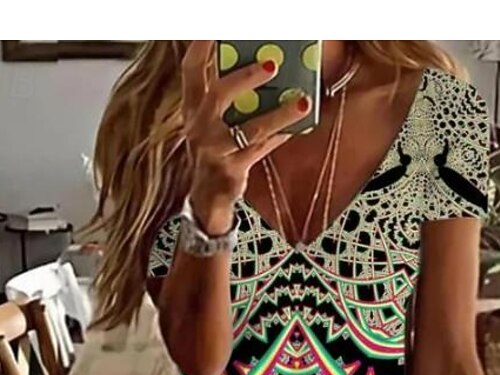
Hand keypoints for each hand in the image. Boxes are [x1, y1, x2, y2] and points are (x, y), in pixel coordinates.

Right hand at [180, 40, 311, 232]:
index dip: (202, 46)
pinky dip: (280, 136)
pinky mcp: (231, 170)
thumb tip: (265, 66)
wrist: (206, 198)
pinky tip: (298, 125)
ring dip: (278, 113)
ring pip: (250, 128)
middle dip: (246, 76)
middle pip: (219, 94)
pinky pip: (261, 149)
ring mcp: (214, 150)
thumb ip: (230, 97)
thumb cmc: (215, 151)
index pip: (192, 71)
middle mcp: (199, 127)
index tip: (214, 28)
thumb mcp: (213, 122)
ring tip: (302, 101)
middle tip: (273, 63)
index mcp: (193, 108)